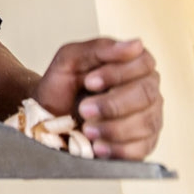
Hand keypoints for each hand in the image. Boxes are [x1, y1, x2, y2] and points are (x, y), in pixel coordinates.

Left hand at [34, 38, 161, 159]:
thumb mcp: (69, 60)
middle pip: (146, 94)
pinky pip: (142, 148)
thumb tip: (135, 44)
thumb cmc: (60, 87)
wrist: (45, 118)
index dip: (116, 74)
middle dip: (112, 104)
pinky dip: (118, 149)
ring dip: (113, 128)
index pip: (142, 63)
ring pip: (146, 122)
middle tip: (84, 110)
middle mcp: (146, 89)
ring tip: (87, 129)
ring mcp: (148, 117)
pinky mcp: (143, 144)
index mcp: (132, 64)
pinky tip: (98, 146)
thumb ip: (99, 48)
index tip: (89, 82)